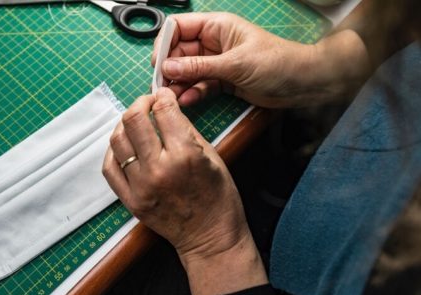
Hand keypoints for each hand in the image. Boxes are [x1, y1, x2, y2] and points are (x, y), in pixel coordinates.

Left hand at [102, 88, 266, 294]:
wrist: (210, 236)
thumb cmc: (218, 197)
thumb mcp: (212, 156)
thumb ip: (186, 129)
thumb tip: (166, 107)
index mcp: (185, 154)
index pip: (163, 110)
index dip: (162, 96)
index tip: (163, 95)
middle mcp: (158, 168)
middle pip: (133, 120)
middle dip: (140, 103)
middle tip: (147, 104)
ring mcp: (140, 186)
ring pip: (117, 141)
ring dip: (124, 125)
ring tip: (135, 124)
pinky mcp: (130, 200)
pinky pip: (109, 167)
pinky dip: (113, 151)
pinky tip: (124, 146)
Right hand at [152, 12, 368, 107]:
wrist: (302, 84)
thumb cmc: (277, 63)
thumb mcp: (234, 63)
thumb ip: (199, 67)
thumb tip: (168, 68)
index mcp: (216, 26)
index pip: (179, 27)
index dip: (164, 43)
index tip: (159, 62)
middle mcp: (213, 42)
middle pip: (178, 52)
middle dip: (169, 69)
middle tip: (161, 86)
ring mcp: (216, 63)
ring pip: (187, 71)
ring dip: (178, 84)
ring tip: (171, 98)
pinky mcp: (221, 81)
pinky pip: (199, 85)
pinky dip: (192, 93)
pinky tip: (187, 101)